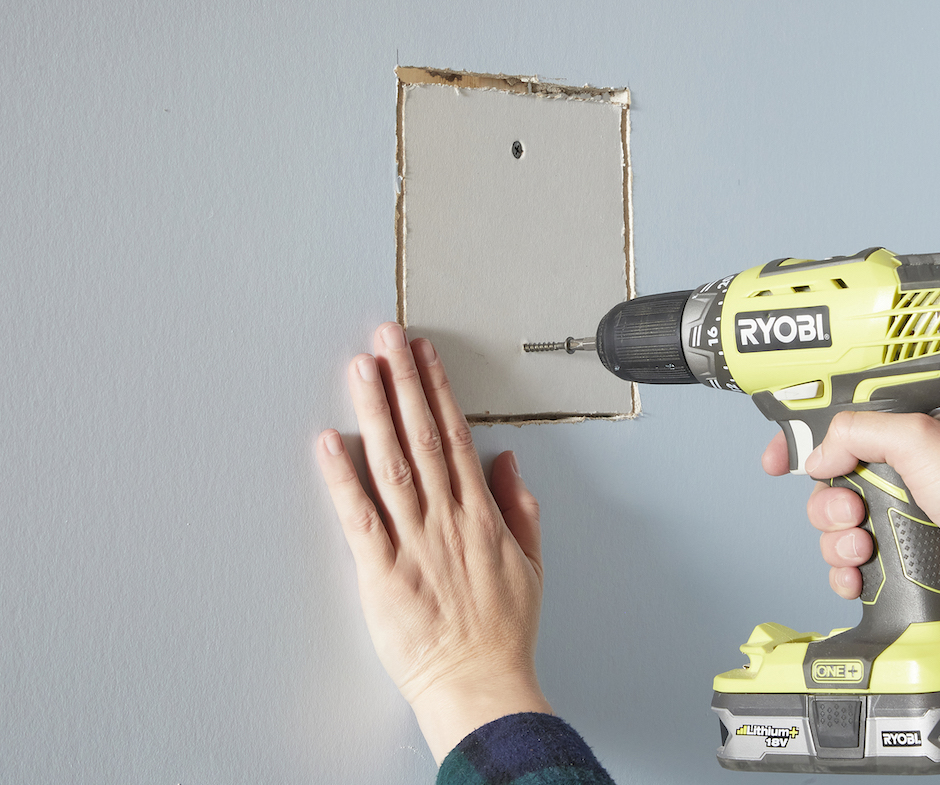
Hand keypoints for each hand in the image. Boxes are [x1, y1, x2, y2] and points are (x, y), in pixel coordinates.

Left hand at [316, 322, 550, 761]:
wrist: (480, 682)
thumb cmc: (503, 630)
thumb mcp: (530, 563)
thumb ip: (521, 507)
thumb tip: (507, 461)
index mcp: (481, 513)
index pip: (456, 436)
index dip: (437, 391)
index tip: (424, 355)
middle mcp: (446, 517)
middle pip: (422, 436)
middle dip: (404, 381)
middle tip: (387, 337)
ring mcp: (413, 541)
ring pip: (392, 463)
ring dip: (376, 411)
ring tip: (362, 369)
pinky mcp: (381, 571)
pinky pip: (358, 516)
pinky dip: (342, 478)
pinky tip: (328, 443)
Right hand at [762, 410, 939, 665]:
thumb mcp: (917, 435)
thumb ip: (856, 432)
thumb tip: (817, 455)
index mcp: (902, 439)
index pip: (837, 433)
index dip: (801, 445)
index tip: (776, 462)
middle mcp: (898, 479)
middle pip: (827, 488)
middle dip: (827, 504)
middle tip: (853, 513)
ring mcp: (898, 523)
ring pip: (834, 531)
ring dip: (836, 541)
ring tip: (863, 546)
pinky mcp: (899, 563)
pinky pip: (849, 569)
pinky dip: (845, 574)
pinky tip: (859, 575)